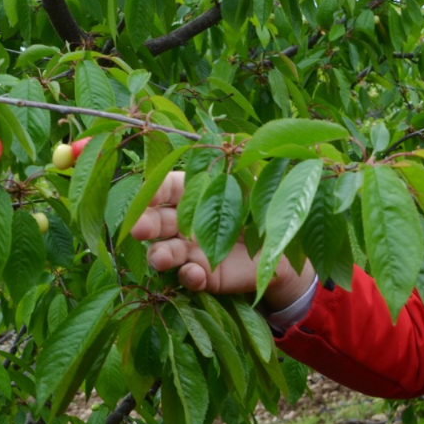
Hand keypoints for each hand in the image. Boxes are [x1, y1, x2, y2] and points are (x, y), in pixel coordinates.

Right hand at [130, 171, 315, 309]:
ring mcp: (191, 250)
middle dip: (144, 224)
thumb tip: (228, 145)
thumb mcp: (252, 184)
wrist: (284, 245)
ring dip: (159, 254)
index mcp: (192, 192)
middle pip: (155, 222)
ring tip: (162, 258)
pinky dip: (189, 276)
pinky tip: (195, 273)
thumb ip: (237, 168)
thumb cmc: (264, 205)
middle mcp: (184, 222)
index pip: (165, 188)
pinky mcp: (204, 274)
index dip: (153, 192)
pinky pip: (189, 278)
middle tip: (139, 229)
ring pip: (164, 252)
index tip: (147, 197)